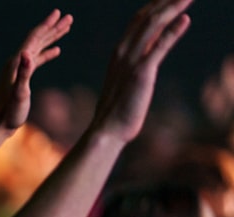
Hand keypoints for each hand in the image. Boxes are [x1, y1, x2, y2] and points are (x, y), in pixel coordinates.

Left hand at [0, 10, 73, 134]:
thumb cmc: (8, 113)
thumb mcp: (19, 93)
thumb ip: (23, 73)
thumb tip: (27, 54)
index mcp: (16, 63)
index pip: (33, 38)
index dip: (47, 25)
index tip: (59, 12)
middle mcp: (16, 63)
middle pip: (37, 39)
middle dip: (53, 27)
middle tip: (69, 17)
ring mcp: (18, 70)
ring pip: (38, 48)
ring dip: (52, 38)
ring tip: (66, 28)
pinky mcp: (21, 78)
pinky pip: (37, 60)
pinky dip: (47, 53)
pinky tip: (57, 51)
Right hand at [89, 0, 193, 142]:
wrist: (107, 129)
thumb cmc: (118, 109)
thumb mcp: (127, 80)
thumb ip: (138, 63)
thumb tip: (151, 52)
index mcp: (119, 52)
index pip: (138, 19)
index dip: (156, 4)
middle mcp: (123, 52)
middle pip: (147, 16)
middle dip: (166, 0)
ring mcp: (131, 61)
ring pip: (153, 26)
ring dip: (172, 8)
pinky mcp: (141, 73)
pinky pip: (158, 48)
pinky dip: (172, 32)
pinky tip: (185, 19)